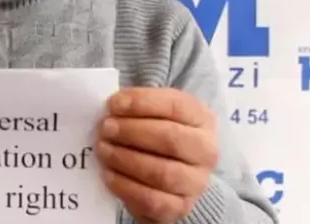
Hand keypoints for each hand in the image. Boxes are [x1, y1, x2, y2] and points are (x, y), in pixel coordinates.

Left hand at [95, 88, 217, 222]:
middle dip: (132, 132)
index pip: (174, 106)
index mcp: (201, 118)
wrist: (171, 169)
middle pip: (170, 139)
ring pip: (163, 172)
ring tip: (103, 150)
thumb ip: (136, 106)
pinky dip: (126, 187)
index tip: (114, 104)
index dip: (141, 103)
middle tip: (105, 128)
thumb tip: (111, 107)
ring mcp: (196, 181)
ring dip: (127, 159)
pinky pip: (153, 200)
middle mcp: (206, 150)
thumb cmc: (156, 131)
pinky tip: (108, 174)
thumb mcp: (153, 111)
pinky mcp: (181, 206)